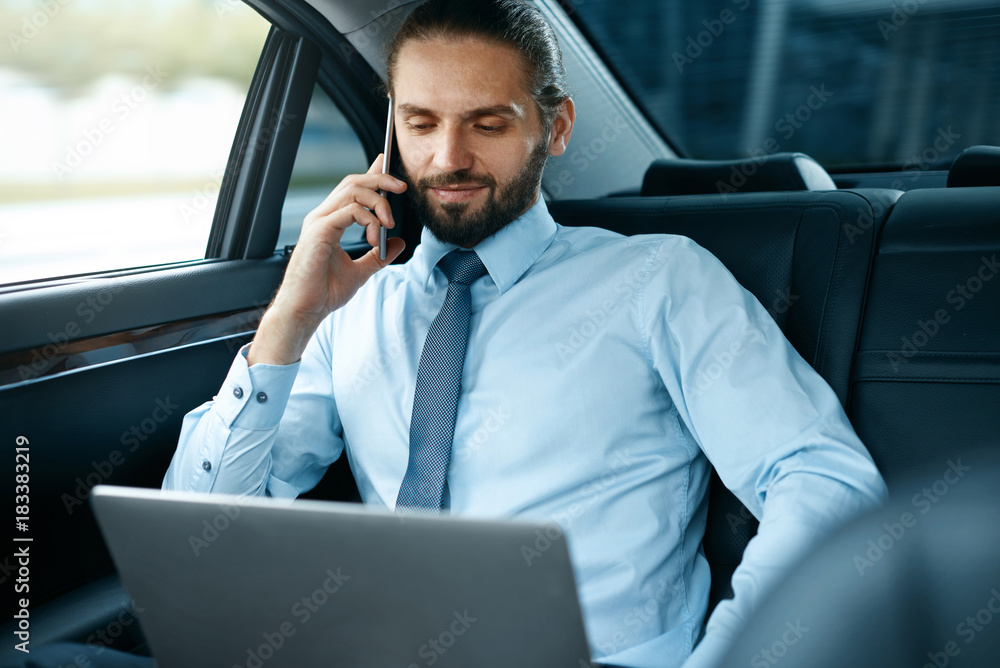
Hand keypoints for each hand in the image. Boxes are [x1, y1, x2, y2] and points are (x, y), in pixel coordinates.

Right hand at [248, 154, 406, 365]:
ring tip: (388, 223)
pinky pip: (350, 210)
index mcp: (330, 222)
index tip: (388, 163)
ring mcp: (319, 221)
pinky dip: (369, 219)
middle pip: (353, 181)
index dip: (371, 173)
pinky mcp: (319, 231)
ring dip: (378, 201)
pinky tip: (374, 238)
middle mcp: (322, 216)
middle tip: (401, 187)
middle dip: (381, 179)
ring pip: (353, 190)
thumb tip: (398, 243)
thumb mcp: (361, 271)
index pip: (351, 188)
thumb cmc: (324, 292)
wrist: (306, 310)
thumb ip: (379, 257)